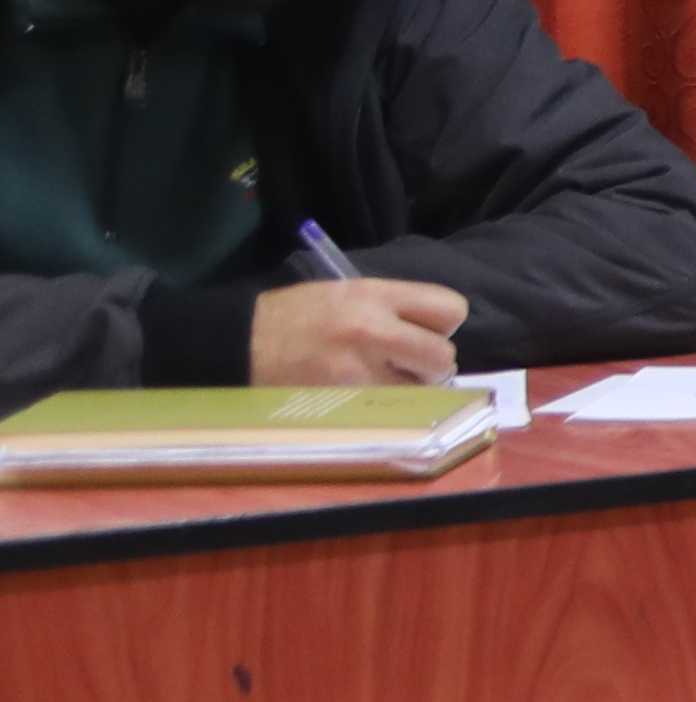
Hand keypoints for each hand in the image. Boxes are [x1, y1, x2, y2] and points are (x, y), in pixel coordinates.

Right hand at [253, 276, 469, 387]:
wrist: (240, 343)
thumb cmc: (295, 317)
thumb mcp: (345, 293)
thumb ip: (392, 307)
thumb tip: (433, 329)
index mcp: (374, 295)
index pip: (450, 307)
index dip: (443, 323)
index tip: (424, 330)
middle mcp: (372, 329)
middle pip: (443, 355)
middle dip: (432, 363)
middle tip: (408, 362)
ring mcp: (359, 368)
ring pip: (421, 389)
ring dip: (411, 387)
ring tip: (382, 378)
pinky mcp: (345, 399)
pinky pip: (390, 407)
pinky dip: (387, 404)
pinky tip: (365, 393)